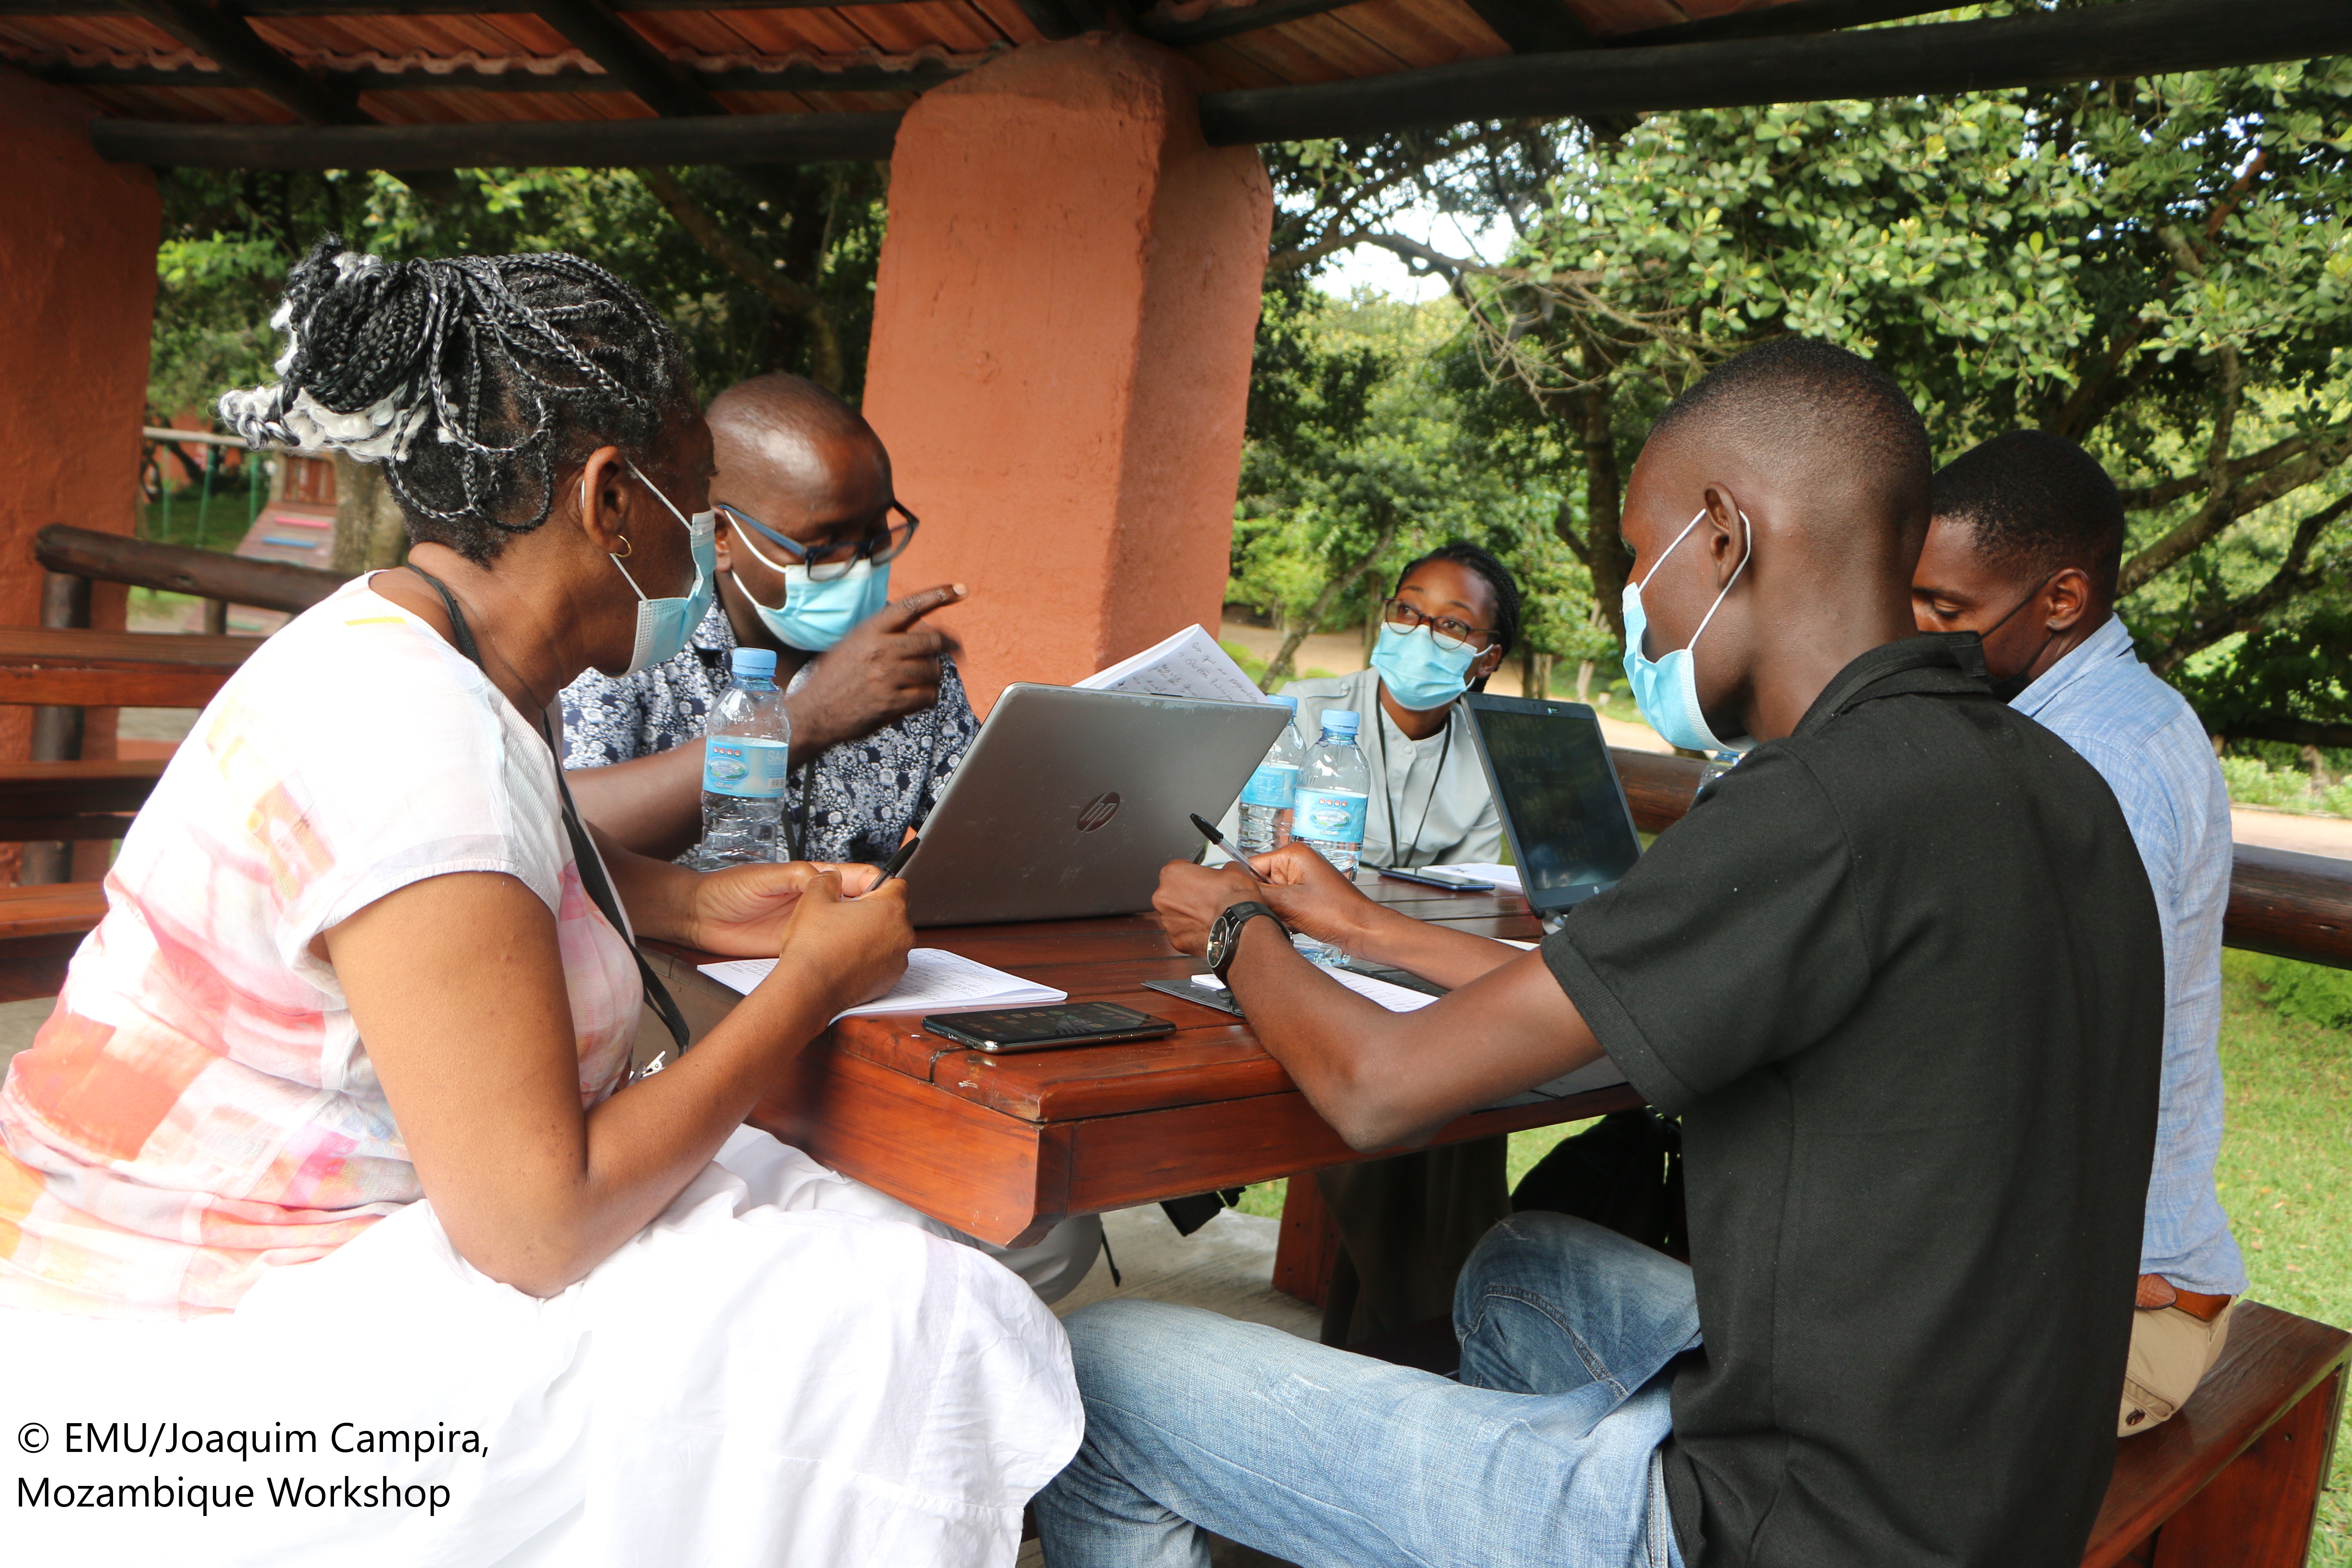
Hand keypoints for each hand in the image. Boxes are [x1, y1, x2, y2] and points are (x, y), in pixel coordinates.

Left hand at [688, 860, 882, 955]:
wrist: (699, 917)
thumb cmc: (727, 889)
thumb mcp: (765, 876)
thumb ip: (796, 876)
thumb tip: (826, 878)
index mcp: (809, 878)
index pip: (852, 877)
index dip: (873, 884)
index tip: (888, 896)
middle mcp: (812, 902)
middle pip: (854, 906)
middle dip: (872, 913)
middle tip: (886, 926)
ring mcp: (806, 925)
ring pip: (842, 929)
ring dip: (857, 936)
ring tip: (872, 945)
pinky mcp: (795, 947)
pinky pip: (822, 949)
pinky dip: (835, 954)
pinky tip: (846, 960)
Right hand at [767, 873, 912, 1016]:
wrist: (808, 989)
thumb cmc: (814, 949)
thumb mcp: (814, 899)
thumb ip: (827, 879)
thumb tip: (831, 876)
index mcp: (890, 908)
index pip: (895, 883)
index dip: (875, 882)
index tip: (861, 888)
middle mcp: (901, 934)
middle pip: (893, 911)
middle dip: (873, 909)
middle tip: (846, 914)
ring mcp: (898, 960)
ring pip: (889, 936)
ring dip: (872, 934)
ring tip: (843, 937)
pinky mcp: (890, 980)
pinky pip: (884, 959)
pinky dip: (870, 956)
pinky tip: (846, 957)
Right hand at [786, 585, 965, 756]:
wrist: (814, 712)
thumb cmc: (835, 677)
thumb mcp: (853, 644)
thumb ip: (883, 634)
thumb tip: (921, 631)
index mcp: (870, 631)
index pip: (911, 607)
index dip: (938, 595)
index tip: (961, 590)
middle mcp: (879, 649)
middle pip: (931, 641)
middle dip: (948, 646)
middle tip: (957, 650)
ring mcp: (886, 676)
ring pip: (932, 671)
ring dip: (933, 677)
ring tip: (921, 682)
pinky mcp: (891, 701)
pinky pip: (927, 696)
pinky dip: (927, 697)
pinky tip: (916, 699)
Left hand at [1153, 860, 1272, 957]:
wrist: (1241, 926)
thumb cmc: (1234, 898)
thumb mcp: (1233, 869)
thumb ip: (1221, 869)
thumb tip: (1225, 872)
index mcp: (1172, 874)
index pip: (1177, 870)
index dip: (1192, 875)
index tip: (1201, 880)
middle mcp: (1163, 896)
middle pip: (1172, 893)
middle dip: (1187, 896)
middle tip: (1206, 899)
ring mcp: (1167, 920)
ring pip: (1175, 914)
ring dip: (1188, 914)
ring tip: (1208, 915)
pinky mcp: (1175, 939)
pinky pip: (1181, 933)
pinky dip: (1192, 931)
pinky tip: (1207, 928)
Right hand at [1249, 841, 1382, 951]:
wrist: (1362, 931)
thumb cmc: (1339, 913)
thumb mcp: (1289, 904)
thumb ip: (1259, 895)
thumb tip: (1237, 891)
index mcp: (1294, 855)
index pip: (1253, 865)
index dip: (1249, 887)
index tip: (1246, 902)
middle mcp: (1299, 864)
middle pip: (1263, 882)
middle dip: (1267, 902)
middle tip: (1280, 913)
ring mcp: (1304, 881)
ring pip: (1273, 897)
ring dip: (1277, 912)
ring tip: (1293, 919)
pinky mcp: (1307, 897)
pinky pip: (1284, 906)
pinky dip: (1286, 917)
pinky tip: (1297, 924)